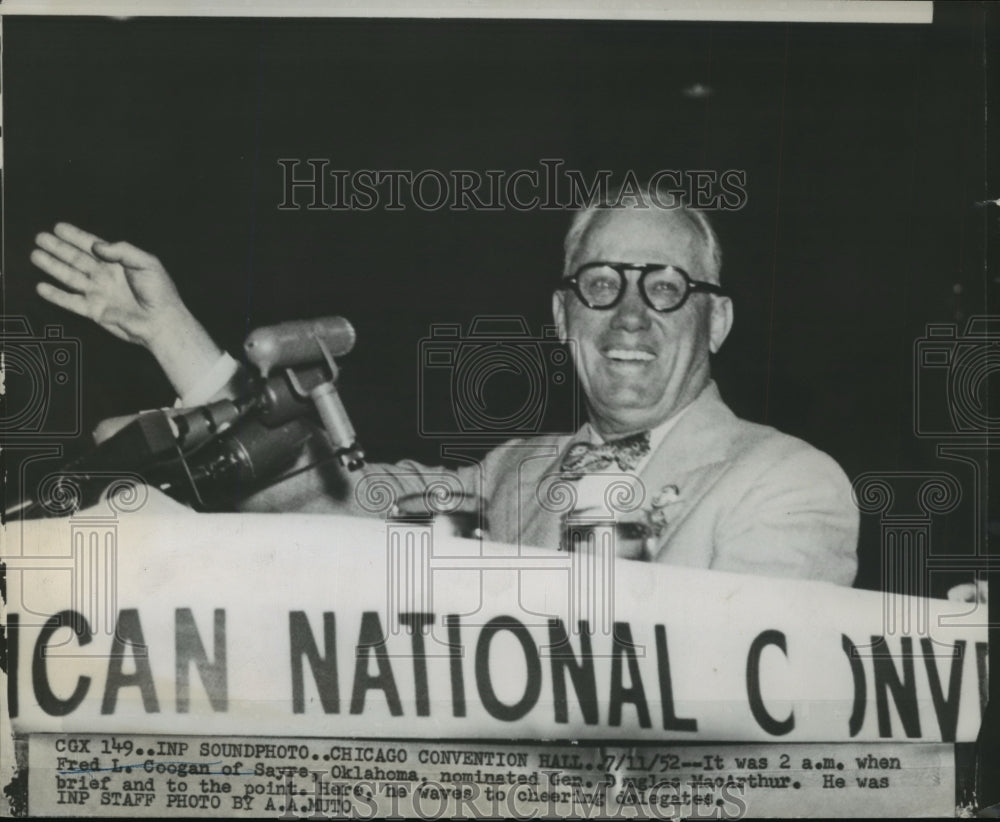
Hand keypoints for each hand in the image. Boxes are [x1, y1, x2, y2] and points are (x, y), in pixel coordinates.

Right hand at [31, 222, 184, 346]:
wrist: (161, 322)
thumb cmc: (160, 292)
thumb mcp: (147, 264)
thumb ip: (122, 251)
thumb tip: (96, 245)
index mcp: (118, 263)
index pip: (93, 246)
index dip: (75, 236)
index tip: (59, 227)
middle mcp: (105, 276)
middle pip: (76, 258)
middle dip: (58, 248)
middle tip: (40, 238)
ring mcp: (99, 293)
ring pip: (70, 277)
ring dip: (52, 266)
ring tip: (35, 255)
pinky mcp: (95, 311)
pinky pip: (71, 302)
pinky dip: (56, 295)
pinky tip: (41, 287)